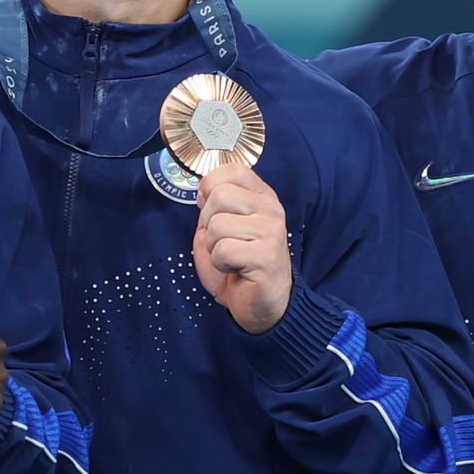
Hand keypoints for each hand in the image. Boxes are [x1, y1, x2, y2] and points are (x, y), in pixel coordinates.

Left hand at [191, 153, 291, 333]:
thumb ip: (214, 204)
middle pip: (218, 196)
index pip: (232, 170)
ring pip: (217, 225)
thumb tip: (202, 191)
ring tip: (230, 257)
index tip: (214, 212)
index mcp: (262, 196)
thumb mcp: (224, 225)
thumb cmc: (240, 265)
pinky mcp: (265, 256)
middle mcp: (270, 209)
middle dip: (208, 222)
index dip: (210, 188)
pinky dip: (220, 263)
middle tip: (222, 241)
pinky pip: (222, 250)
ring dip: (213, 247)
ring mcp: (271, 232)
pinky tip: (235, 269)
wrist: (262, 304)